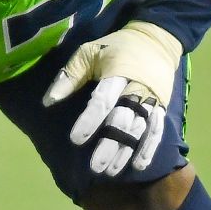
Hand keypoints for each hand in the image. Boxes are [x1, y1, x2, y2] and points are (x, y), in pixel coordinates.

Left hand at [43, 20, 182, 177]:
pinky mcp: (162, 106)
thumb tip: (48, 101)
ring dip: (126, 151)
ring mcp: (152, 99)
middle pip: (124, 119)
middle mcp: (137, 88)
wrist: (157, 39)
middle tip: (96, 166)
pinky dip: (149, 148)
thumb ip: (70, 75)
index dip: (90, 120)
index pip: (103, 99)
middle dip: (110, 143)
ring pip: (140, 129)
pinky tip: (139, 165)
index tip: (76, 139)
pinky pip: (157, 130)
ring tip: (111, 170)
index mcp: (117, 72)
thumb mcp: (89, 51)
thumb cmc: (116, 46)